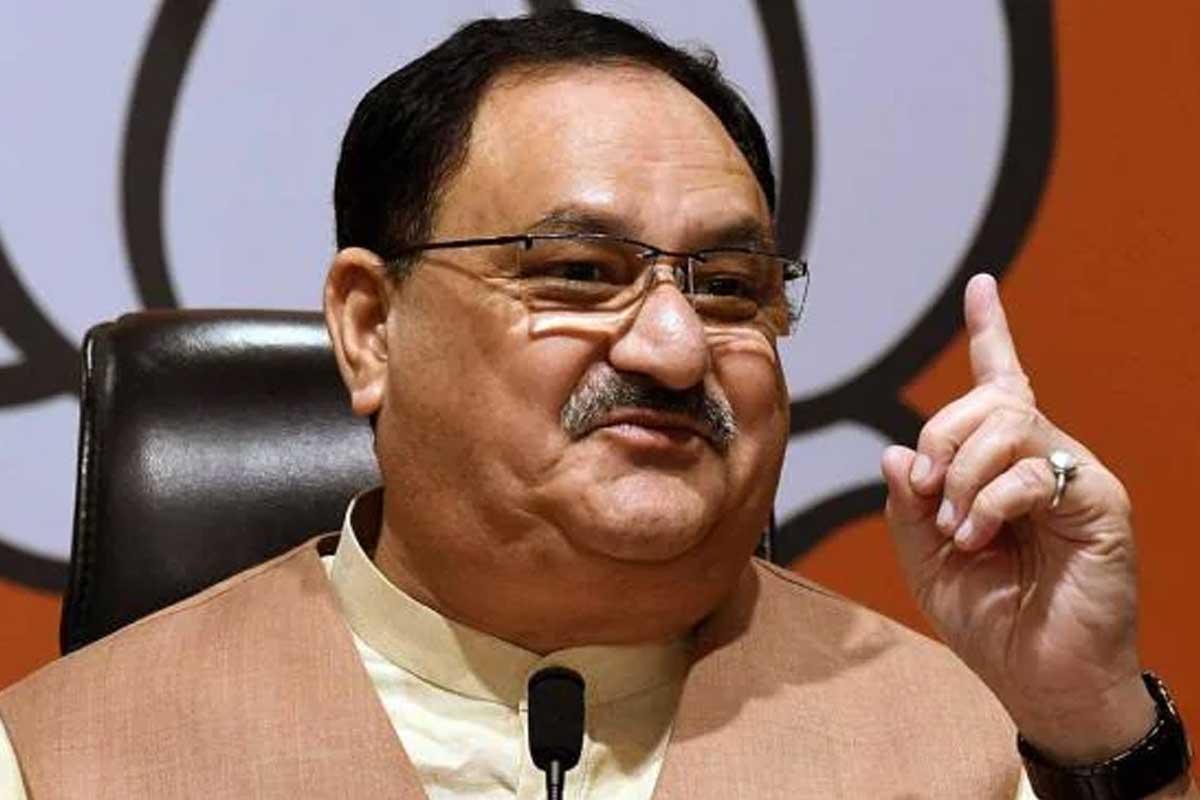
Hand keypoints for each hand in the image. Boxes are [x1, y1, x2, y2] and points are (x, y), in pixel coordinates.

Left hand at [881, 273, 1155, 764]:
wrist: (1041, 681)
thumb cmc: (989, 622)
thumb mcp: (926, 560)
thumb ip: (908, 504)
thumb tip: (896, 450)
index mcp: (1002, 468)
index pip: (1000, 385)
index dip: (991, 334)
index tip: (980, 288)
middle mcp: (1042, 460)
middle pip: (987, 400)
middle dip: (941, 437)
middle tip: (930, 492)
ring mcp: (1072, 477)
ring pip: (1008, 425)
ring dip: (964, 476)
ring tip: (960, 529)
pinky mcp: (1097, 502)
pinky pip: (1033, 470)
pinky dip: (992, 502)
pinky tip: (981, 537)